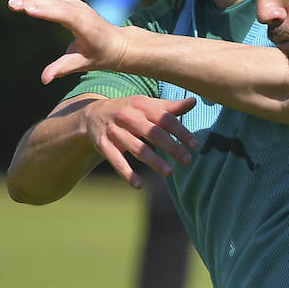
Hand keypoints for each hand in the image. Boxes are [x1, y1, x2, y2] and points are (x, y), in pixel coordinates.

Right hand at [7, 0, 130, 83]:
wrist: (118, 44)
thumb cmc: (101, 56)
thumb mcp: (83, 64)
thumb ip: (63, 69)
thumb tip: (44, 79)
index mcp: (86, 26)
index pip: (65, 15)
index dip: (47, 11)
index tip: (28, 10)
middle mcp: (82, 12)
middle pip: (55, 3)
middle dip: (32, 3)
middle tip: (12, 5)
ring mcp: (78, 6)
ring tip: (14, 4)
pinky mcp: (74, 4)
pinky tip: (25, 1)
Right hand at [80, 93, 197, 187]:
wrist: (94, 114)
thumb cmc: (130, 111)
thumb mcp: (147, 105)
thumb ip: (170, 108)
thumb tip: (194, 102)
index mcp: (141, 105)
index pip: (164, 119)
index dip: (180, 132)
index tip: (194, 145)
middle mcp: (127, 117)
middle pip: (153, 133)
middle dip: (171, 147)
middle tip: (187, 160)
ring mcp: (115, 132)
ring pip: (137, 148)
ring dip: (154, 161)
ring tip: (170, 172)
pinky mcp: (104, 145)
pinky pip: (116, 161)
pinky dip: (127, 173)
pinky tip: (139, 185)